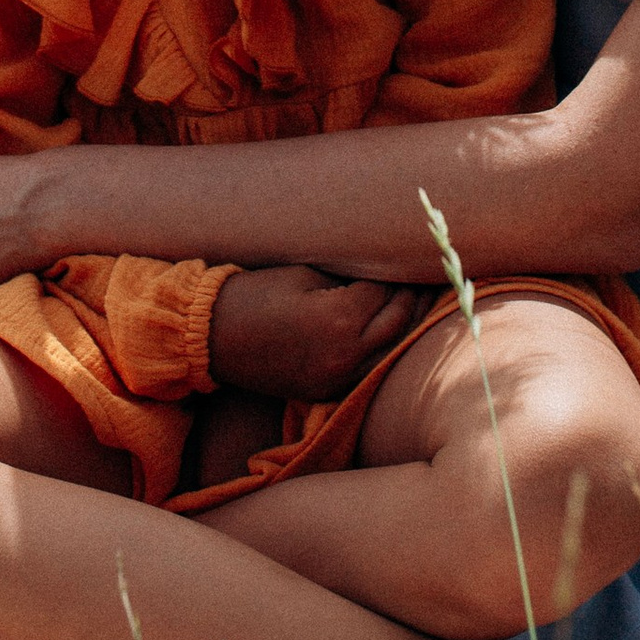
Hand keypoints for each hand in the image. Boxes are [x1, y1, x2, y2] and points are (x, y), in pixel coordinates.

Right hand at [207, 264, 423, 399]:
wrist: (211, 335)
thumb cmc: (255, 292)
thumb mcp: (305, 273)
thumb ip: (349, 275)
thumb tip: (385, 268)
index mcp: (339, 319)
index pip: (386, 290)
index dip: (399, 269)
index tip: (414, 249)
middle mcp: (345, 354)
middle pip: (398, 321)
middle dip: (413, 294)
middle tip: (428, 269)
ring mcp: (336, 378)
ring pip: (390, 349)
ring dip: (406, 323)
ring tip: (420, 296)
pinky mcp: (326, 390)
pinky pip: (368, 368)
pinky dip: (384, 347)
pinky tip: (392, 328)